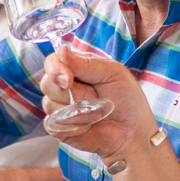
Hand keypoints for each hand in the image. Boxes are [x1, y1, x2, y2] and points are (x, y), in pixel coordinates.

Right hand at [41, 44, 155, 152]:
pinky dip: (72, 127)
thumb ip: (85, 63)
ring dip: (77, 112)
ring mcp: (59, 107)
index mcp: (75, 68)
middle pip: (47, 84)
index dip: (56, 70)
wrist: (132, 131)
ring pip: (49, 105)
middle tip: (95, 97)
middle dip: (73, 93)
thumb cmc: (126, 99)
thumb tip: (61, 50)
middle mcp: (63, 87)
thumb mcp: (111, 73)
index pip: (52, 62)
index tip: (69, 80)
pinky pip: (53, 125)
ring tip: (96, 114)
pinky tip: (87, 127)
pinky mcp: (59, 127)